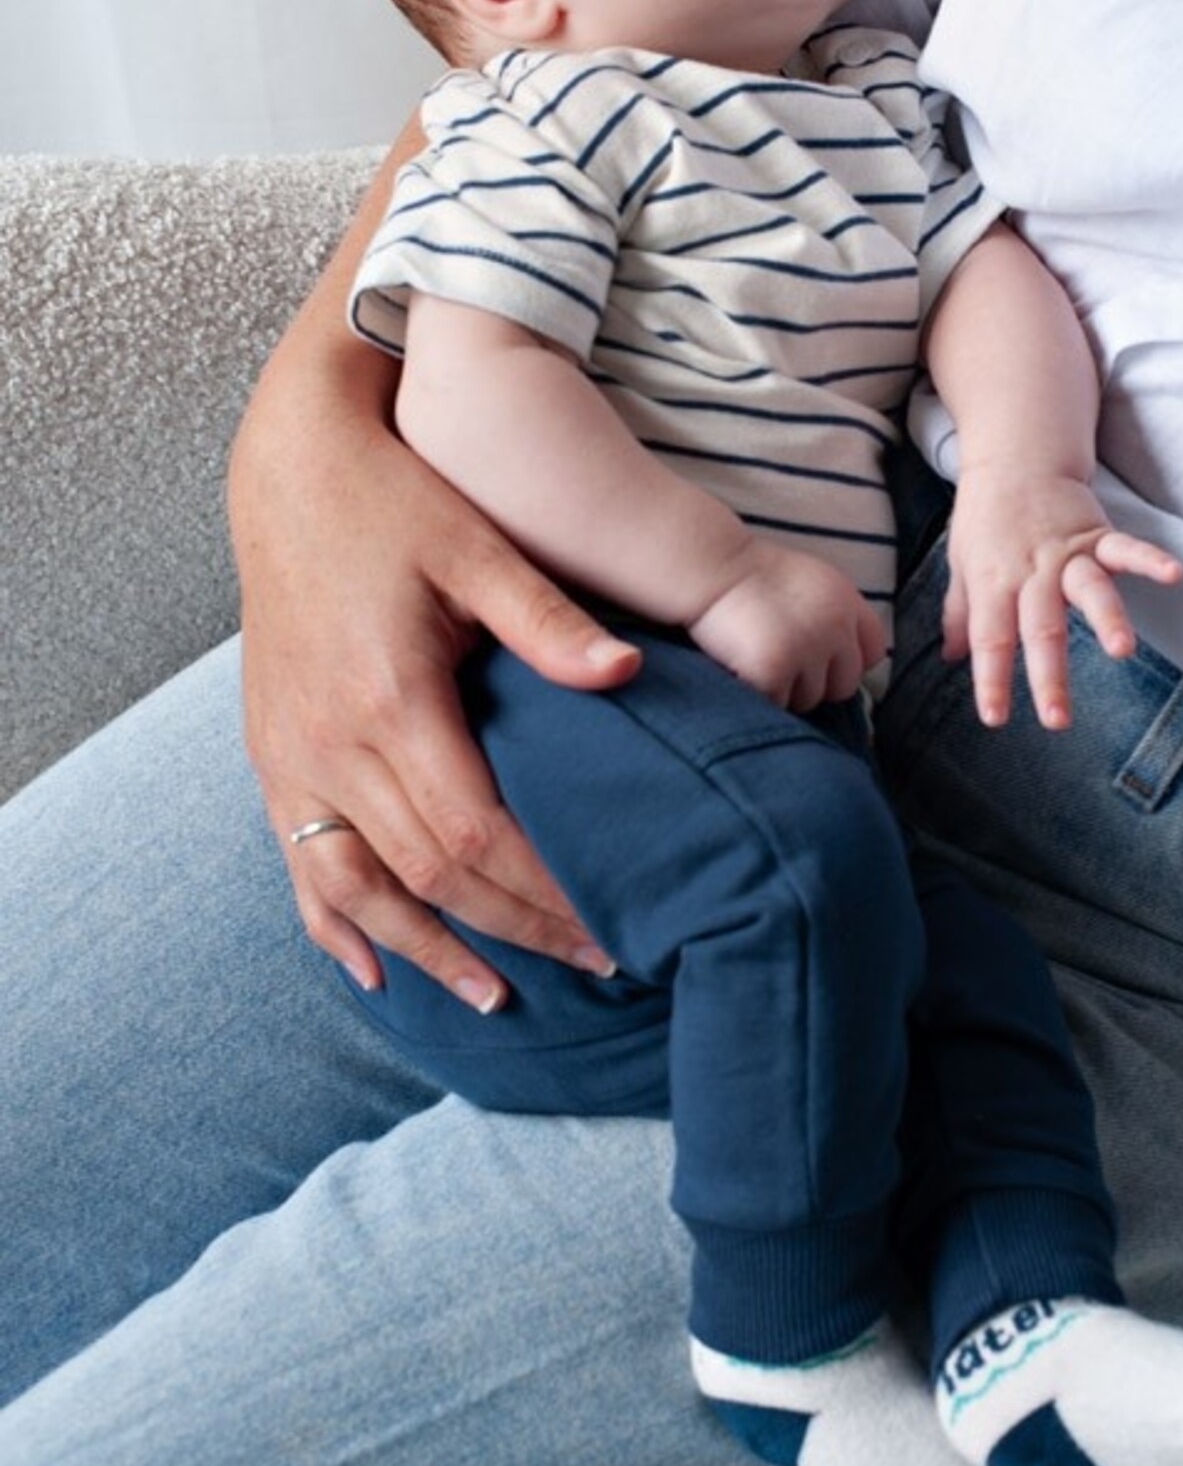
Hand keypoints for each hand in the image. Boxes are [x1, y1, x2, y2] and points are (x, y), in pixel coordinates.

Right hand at [234, 409, 641, 1005]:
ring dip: (427, 949)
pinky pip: (298, 861)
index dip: (545, 891)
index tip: (613, 921)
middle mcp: (331, 743)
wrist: (291, 468)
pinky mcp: (270, 752)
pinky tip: (372, 968)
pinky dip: (336, 923)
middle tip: (596, 963)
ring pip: (357, 888)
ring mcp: (290, 755)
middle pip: (430, 874)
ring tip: (495, 997)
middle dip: (515, 929)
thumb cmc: (397, 501)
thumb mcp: (478, 548)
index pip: (479, 834)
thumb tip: (629, 674)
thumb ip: (550, 622)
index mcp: (392, 698)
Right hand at [690, 540, 885, 710]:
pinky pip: (776, 705)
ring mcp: (806, 650)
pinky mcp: (774, 670)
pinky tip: (743, 668)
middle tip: (781, 662)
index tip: (822, 659)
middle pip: (844, 685)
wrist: (709, 567)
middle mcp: (835, 627)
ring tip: (757, 658)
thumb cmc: (750, 576)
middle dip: (816, 683)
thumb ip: (833, 616)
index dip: (847, 661)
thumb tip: (840, 660)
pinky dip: (760, 694)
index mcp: (847, 602)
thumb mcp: (811, 583)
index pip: (874, 651)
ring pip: (808, 700)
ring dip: (785, 690)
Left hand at [941, 466, 1182, 729]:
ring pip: (1088, 589)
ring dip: (1106, 618)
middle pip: (1040, 627)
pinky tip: (1174, 574)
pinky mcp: (1097, 535)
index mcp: (993, 583)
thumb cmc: (985, 520)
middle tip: (1057, 718)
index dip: (992, 679)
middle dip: (1049, 674)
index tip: (996, 718)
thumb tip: (948, 658)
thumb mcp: (961, 564)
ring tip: (1122, 650)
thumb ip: (959, 613)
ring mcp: (1067, 553)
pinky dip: (1150, 560)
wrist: (1013, 459)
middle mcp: (1031, 572)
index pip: (990, 638)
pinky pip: (1126, 548)